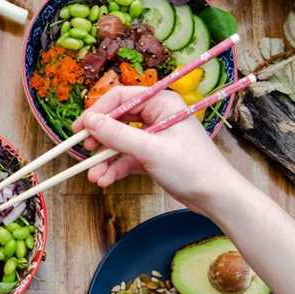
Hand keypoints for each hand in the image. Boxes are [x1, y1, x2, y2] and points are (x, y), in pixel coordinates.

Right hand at [72, 85, 239, 213]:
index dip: (98, 111)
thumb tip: (89, 122)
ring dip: (105, 159)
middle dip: (100, 139)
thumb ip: (117, 135)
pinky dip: (114, 169)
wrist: (214, 196)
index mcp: (161, 103)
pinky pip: (126, 158)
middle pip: (117, 121)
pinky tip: (104, 180)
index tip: (79, 128)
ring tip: (94, 176)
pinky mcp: (152, 156)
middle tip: (84, 151)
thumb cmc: (190, 167)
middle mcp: (156, 116)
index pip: (121, 97)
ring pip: (120, 143)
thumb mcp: (150, 149)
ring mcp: (154, 137)